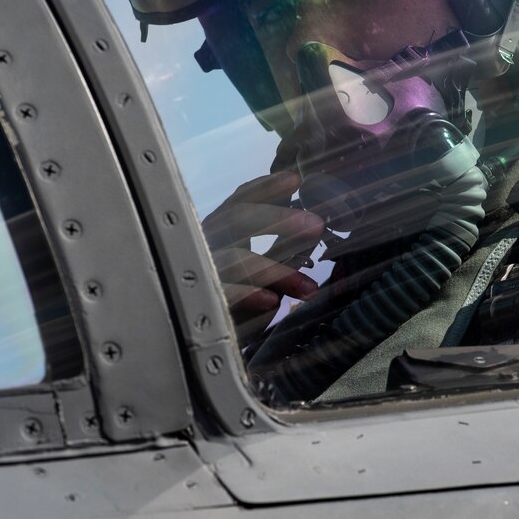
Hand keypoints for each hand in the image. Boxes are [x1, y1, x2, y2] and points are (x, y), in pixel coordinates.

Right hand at [202, 170, 323, 346]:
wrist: (209, 339)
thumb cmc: (239, 300)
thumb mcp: (263, 271)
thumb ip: (283, 250)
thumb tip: (315, 228)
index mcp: (221, 232)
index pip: (240, 200)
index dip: (265, 187)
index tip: (296, 180)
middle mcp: (208, 244)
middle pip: (236, 218)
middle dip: (277, 218)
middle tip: (315, 225)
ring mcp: (203, 271)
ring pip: (236, 259)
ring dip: (276, 270)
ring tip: (309, 286)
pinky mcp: (202, 301)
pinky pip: (224, 293)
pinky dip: (247, 294)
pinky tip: (271, 301)